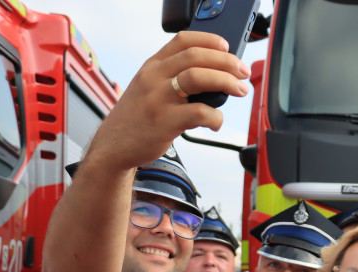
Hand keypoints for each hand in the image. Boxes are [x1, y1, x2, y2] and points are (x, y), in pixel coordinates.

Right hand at [83, 31, 249, 174]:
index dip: (209, 40)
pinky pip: (199, 113)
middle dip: (227, 62)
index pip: (183, 40)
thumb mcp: (149, 86)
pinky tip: (216, 122)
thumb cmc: (139, 116)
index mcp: (152, 65)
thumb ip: (173, 76)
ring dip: (226, 82)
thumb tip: (215, 74)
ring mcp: (158, 99)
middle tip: (243, 72)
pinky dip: (215, 117)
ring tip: (240, 90)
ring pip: (198, 78)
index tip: (227, 48)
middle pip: (196, 56)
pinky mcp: (165, 122)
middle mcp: (154, 77)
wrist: (114, 144)